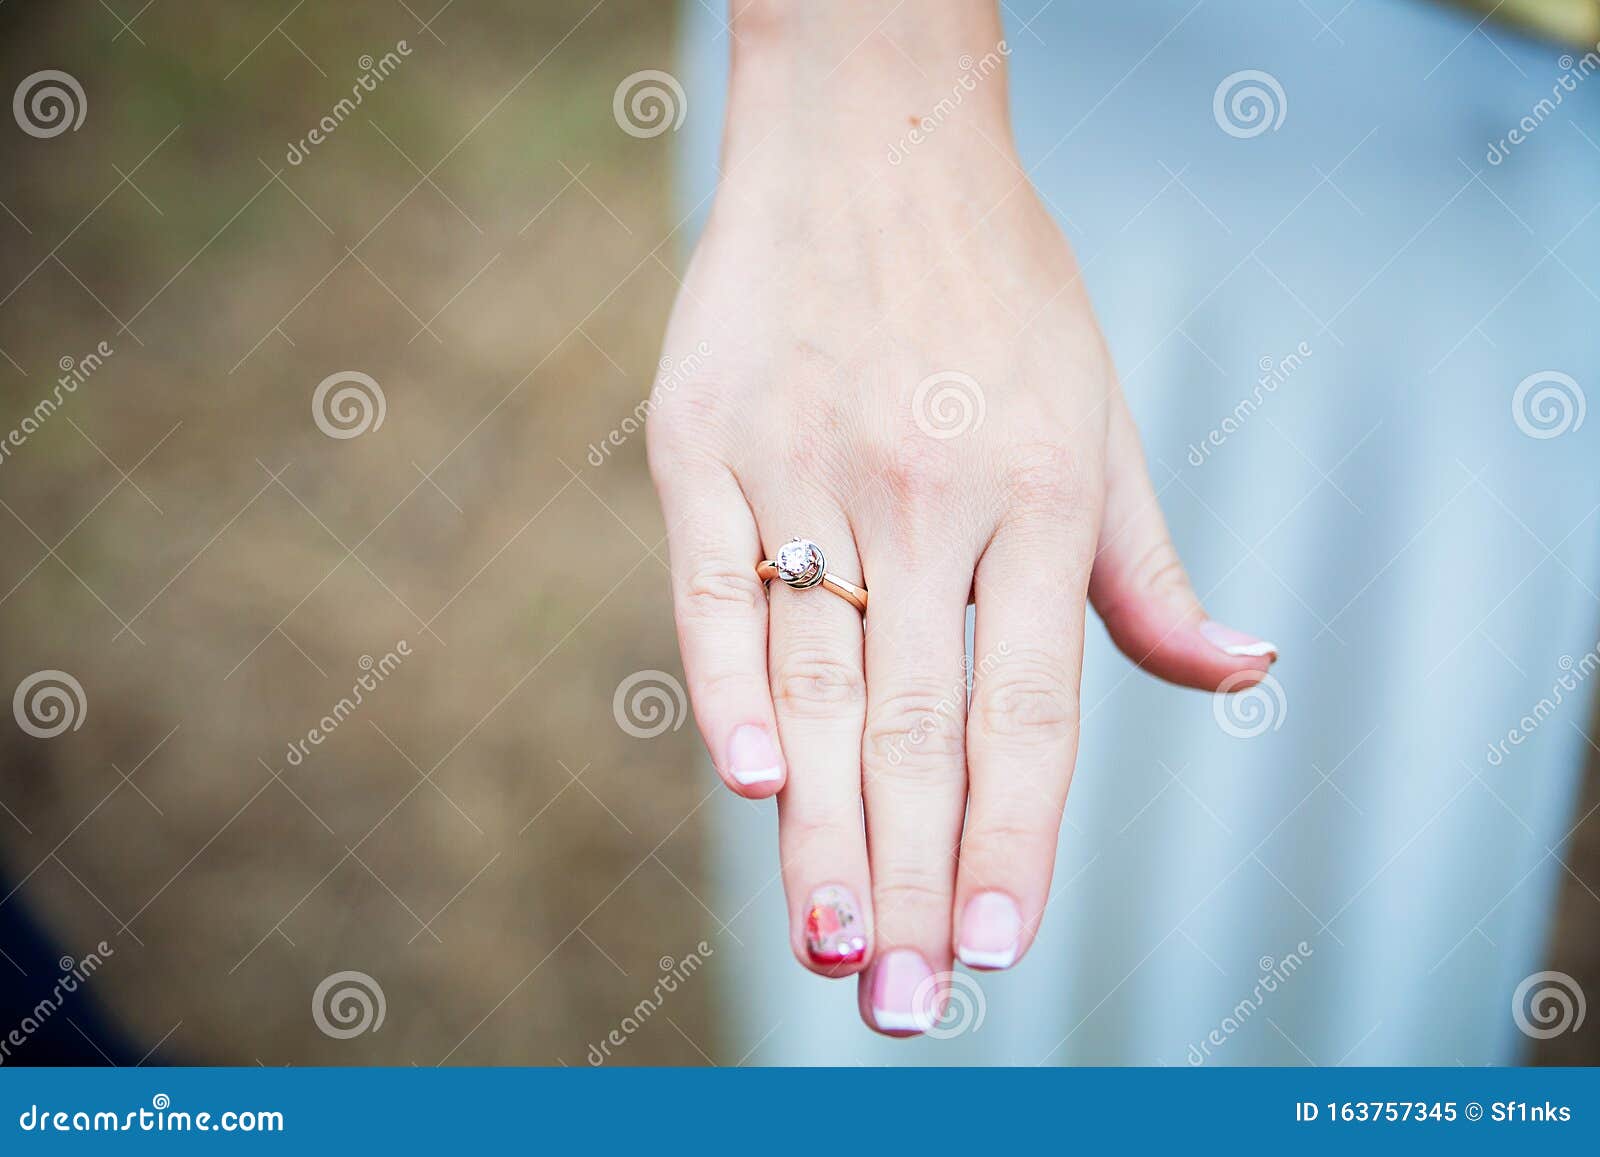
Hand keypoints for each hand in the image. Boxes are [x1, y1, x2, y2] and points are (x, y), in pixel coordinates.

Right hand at [646, 1, 1275, 1034]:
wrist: (871, 141)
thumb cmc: (997, 292)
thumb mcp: (1098, 419)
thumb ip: (1148, 570)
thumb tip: (1242, 672)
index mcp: (1036, 498)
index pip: (1030, 709)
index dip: (1016, 839)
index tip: (998, 950)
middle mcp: (928, 494)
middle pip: (921, 723)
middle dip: (912, 879)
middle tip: (903, 1006)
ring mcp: (810, 465)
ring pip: (818, 677)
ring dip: (824, 825)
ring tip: (833, 944)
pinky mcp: (705, 439)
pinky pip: (712, 583)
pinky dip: (726, 684)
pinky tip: (752, 782)